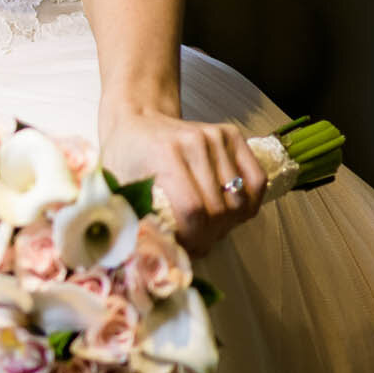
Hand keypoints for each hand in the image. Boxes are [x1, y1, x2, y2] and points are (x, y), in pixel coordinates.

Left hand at [99, 108, 266, 255]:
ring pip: (240, 199)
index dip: (194, 238)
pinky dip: (248, 204)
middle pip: (219, 208)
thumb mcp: (118, 184)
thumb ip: (133, 217)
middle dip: (210, 236)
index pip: (193, 209)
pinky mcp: (232, 135)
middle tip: (198, 244)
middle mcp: (195, 142)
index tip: (185, 249)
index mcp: (164, 154)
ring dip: (228, 224)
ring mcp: (216, 137)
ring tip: (210, 230)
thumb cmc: (125, 153)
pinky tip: (231, 214)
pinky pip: (256, 180)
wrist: (138, 116)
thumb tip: (150, 256)